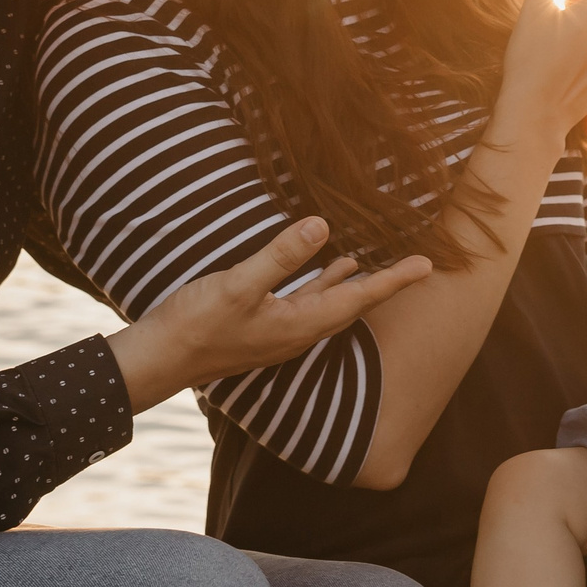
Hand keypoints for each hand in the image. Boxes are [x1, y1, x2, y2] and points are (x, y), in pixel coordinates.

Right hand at [108, 217, 430, 413]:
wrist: (159, 360)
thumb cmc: (196, 326)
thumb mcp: (238, 285)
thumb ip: (280, 256)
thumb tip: (322, 226)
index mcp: (299, 325)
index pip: (359, 300)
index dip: (394, 281)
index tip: (427, 266)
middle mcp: (297, 332)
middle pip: (353, 305)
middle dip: (385, 284)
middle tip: (417, 266)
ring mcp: (279, 331)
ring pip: (328, 304)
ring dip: (352, 284)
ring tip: (374, 262)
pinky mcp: (261, 325)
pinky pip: (304, 302)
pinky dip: (320, 283)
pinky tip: (322, 270)